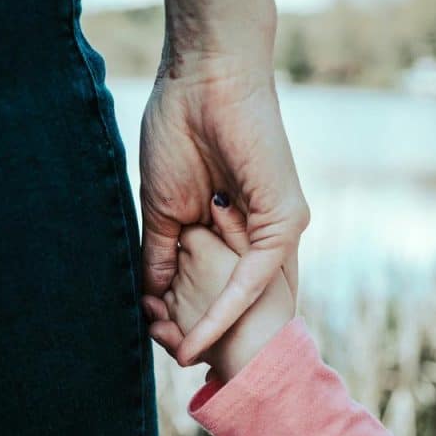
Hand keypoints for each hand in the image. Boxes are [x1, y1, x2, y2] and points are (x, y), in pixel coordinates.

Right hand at [139, 57, 308, 365]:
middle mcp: (261, 232)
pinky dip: (224, 309)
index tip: (156, 340)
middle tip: (167, 358)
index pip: (216, 285)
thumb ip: (161, 254)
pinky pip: (255, 277)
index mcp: (234, 227)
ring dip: (209, 329)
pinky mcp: (287, 220)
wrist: (200, 77)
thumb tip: (149, 299)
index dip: (187, 316)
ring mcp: (279, 228)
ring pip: (246, 297)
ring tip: (176, 357)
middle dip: (199, 331)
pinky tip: (195, 335)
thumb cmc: (178, 129)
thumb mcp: (163, 208)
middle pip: (234, 299)